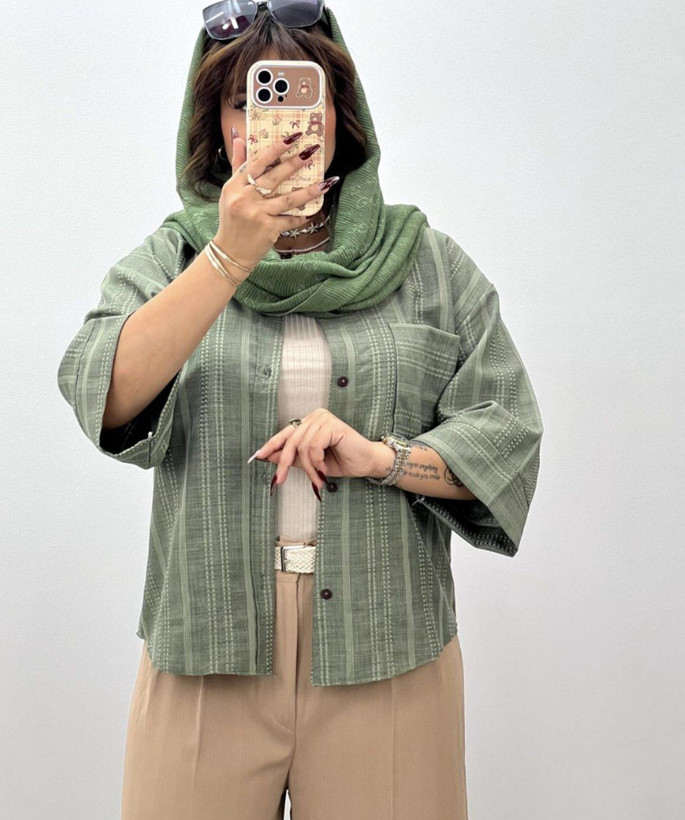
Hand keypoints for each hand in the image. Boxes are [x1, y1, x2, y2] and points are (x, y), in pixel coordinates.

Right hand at [214, 132, 337, 279]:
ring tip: (326, 182)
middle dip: (295, 163)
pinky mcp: (268, 230)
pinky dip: (301, 216)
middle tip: (311, 151)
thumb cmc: (232, 219)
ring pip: (288, 199)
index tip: (292, 138)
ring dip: (309, 191)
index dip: (275, 149)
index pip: (257, 162)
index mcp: (235, 186)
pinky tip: (313, 210)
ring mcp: (257, 215)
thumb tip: (239, 137)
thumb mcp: (229, 192)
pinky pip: (290, 220)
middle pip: (274, 178)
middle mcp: (245, 198)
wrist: (230, 252)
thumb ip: (237, 165)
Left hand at [248, 409, 376, 492]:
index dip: (271, 445)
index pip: (285, 433)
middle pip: (291, 440)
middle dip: (285, 463)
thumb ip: (293, 458)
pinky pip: (314, 446)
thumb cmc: (341, 461)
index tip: (259, 457)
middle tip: (280, 480)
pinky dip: (317, 462)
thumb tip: (269, 457)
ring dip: (308, 468)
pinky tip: (325, 469)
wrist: (366, 463)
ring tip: (317, 479)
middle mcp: (315, 416)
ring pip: (302, 447)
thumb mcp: (311, 463)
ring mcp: (323, 418)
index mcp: (309, 422)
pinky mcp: (332, 425)